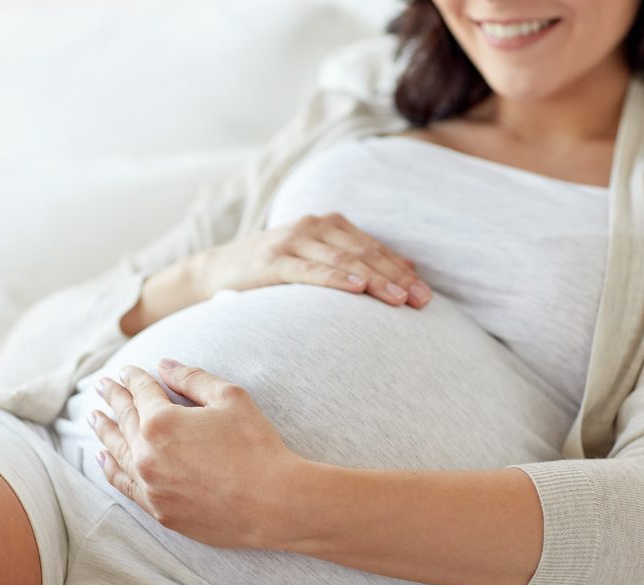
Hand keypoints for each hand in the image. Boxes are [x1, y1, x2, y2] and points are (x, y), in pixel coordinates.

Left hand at [89, 359, 304, 548]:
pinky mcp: (160, 511)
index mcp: (161, 422)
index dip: (134, 377)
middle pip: (124, 419)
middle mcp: (147, 454)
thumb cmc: (257, 446)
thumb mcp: (230, 398)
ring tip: (94, 417)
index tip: (127, 370)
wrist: (273, 503)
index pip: (141, 392)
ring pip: (117, 452)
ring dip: (105, 432)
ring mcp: (150, 486)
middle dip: (113, 399)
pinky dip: (111, 470)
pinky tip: (103, 459)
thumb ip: (192, 379)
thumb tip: (164, 365)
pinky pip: (124, 486)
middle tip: (101, 385)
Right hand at [195, 212, 431, 307]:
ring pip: (344, 259)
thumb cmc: (273, 271)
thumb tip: (408, 269)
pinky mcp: (273, 260)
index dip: (403, 271)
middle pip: (366, 253)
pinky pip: (311, 270)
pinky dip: (336, 278)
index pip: (375, 248)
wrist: (216, 270)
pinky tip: (357, 288)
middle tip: (422, 301)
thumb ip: (356, 260)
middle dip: (397, 278)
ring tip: (399, 299)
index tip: (427, 296)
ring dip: (375, 280)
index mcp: (330, 225)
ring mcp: (293, 240)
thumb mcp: (316, 260)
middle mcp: (315, 226)